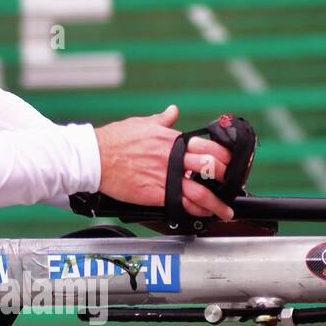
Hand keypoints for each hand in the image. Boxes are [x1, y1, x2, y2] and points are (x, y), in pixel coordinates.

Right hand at [93, 104, 234, 220]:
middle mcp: (173, 158)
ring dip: (217, 203)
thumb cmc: (113, 140)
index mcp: (172, 139)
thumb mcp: (141, 124)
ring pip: (201, 191)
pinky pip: (183, 204)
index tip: (229, 163)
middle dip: (227, 179)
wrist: (94, 157)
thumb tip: (172, 111)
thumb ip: (161, 120)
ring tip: (226, 211)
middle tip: (231, 186)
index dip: (224, 157)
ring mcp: (166, 176)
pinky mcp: (155, 193)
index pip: (210, 146)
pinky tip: (203, 214)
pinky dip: (196, 211)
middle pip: (212, 168)